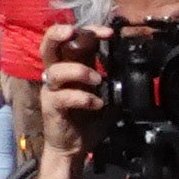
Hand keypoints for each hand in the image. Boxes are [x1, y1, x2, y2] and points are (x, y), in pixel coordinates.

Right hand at [27, 17, 106, 163]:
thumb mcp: (105, 95)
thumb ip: (111, 79)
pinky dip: (82, 97)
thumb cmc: (88, 119)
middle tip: (74, 32)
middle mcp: (57, 73)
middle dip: (59, 33)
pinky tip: (96, 103)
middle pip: (48, 44)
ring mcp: (51, 89)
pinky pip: (62, 96)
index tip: (108, 32)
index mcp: (71, 66)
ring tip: (99, 80)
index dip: (88, 31)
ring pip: (56, 69)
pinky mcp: (50, 106)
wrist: (73, 147)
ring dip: (79, 70)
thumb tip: (130, 66)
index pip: (74, 40)